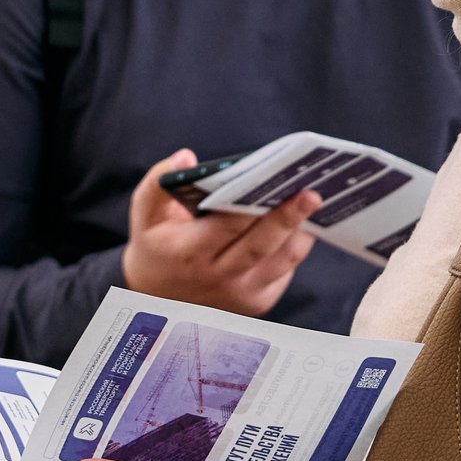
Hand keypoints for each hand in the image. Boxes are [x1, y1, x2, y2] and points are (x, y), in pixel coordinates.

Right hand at [120, 151, 320, 315]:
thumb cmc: (157, 243)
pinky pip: (286, 270)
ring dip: (301, 231)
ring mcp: (241, 295)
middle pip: (262, 246)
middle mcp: (218, 278)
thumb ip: (159, 181)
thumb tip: (187, 157)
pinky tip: (303, 222)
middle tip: (312, 194)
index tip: (275, 180)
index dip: (253, 204)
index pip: (228, 226)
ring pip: (283, 260)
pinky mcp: (258, 303)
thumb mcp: (145, 212)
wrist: (156, 296)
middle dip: (289, 218)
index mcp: (190, 252)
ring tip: (315, 202)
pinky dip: (296, 245)